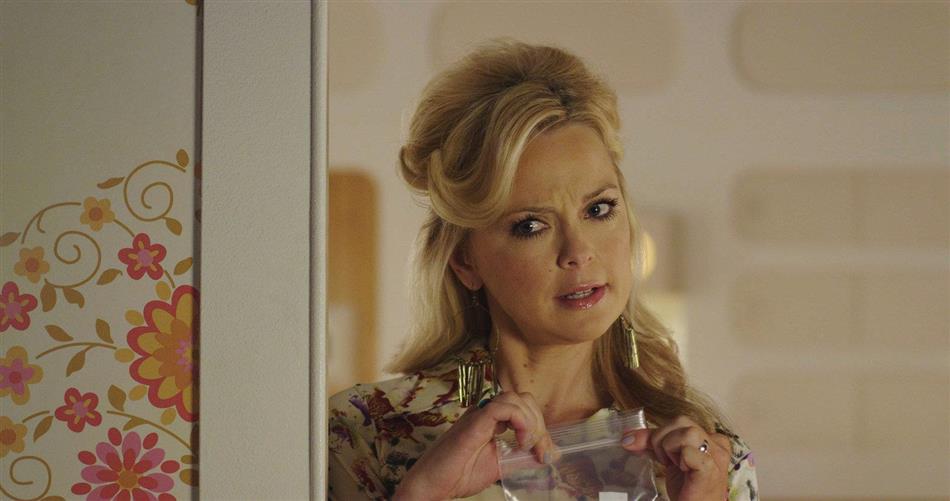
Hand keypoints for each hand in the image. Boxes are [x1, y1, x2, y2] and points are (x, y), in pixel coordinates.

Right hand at [393, 391, 553, 500]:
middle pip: (522, 398)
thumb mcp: (501, 465)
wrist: (432, 485)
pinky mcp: (473, 422)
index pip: (525, 408)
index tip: (546, 455)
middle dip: (539, 423)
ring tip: (528, 446)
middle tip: (539, 451)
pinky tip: (521, 441)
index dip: (541, 428)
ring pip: (514, 398)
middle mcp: (485, 412)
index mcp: (492, 420)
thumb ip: (522, 457)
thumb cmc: (459, 475)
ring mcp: (478, 415)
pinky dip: (520, 420)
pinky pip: (501, 407)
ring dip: (531, 422)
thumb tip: (552, 454)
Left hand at [621, 416, 730, 500]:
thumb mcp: (669, 458)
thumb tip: (628, 437)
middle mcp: (717, 444)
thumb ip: (652, 443)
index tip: (655, 452)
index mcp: (710, 438)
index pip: (679, 420)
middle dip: (663, 439)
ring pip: (687, 432)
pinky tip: (683, 472)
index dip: (660, 433)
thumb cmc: (687, 488)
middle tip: (666, 461)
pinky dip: (680, 459)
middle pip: (681, 421)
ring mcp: (716, 456)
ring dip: (671, 449)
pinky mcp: (710, 470)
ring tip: (675, 466)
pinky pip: (689, 451)